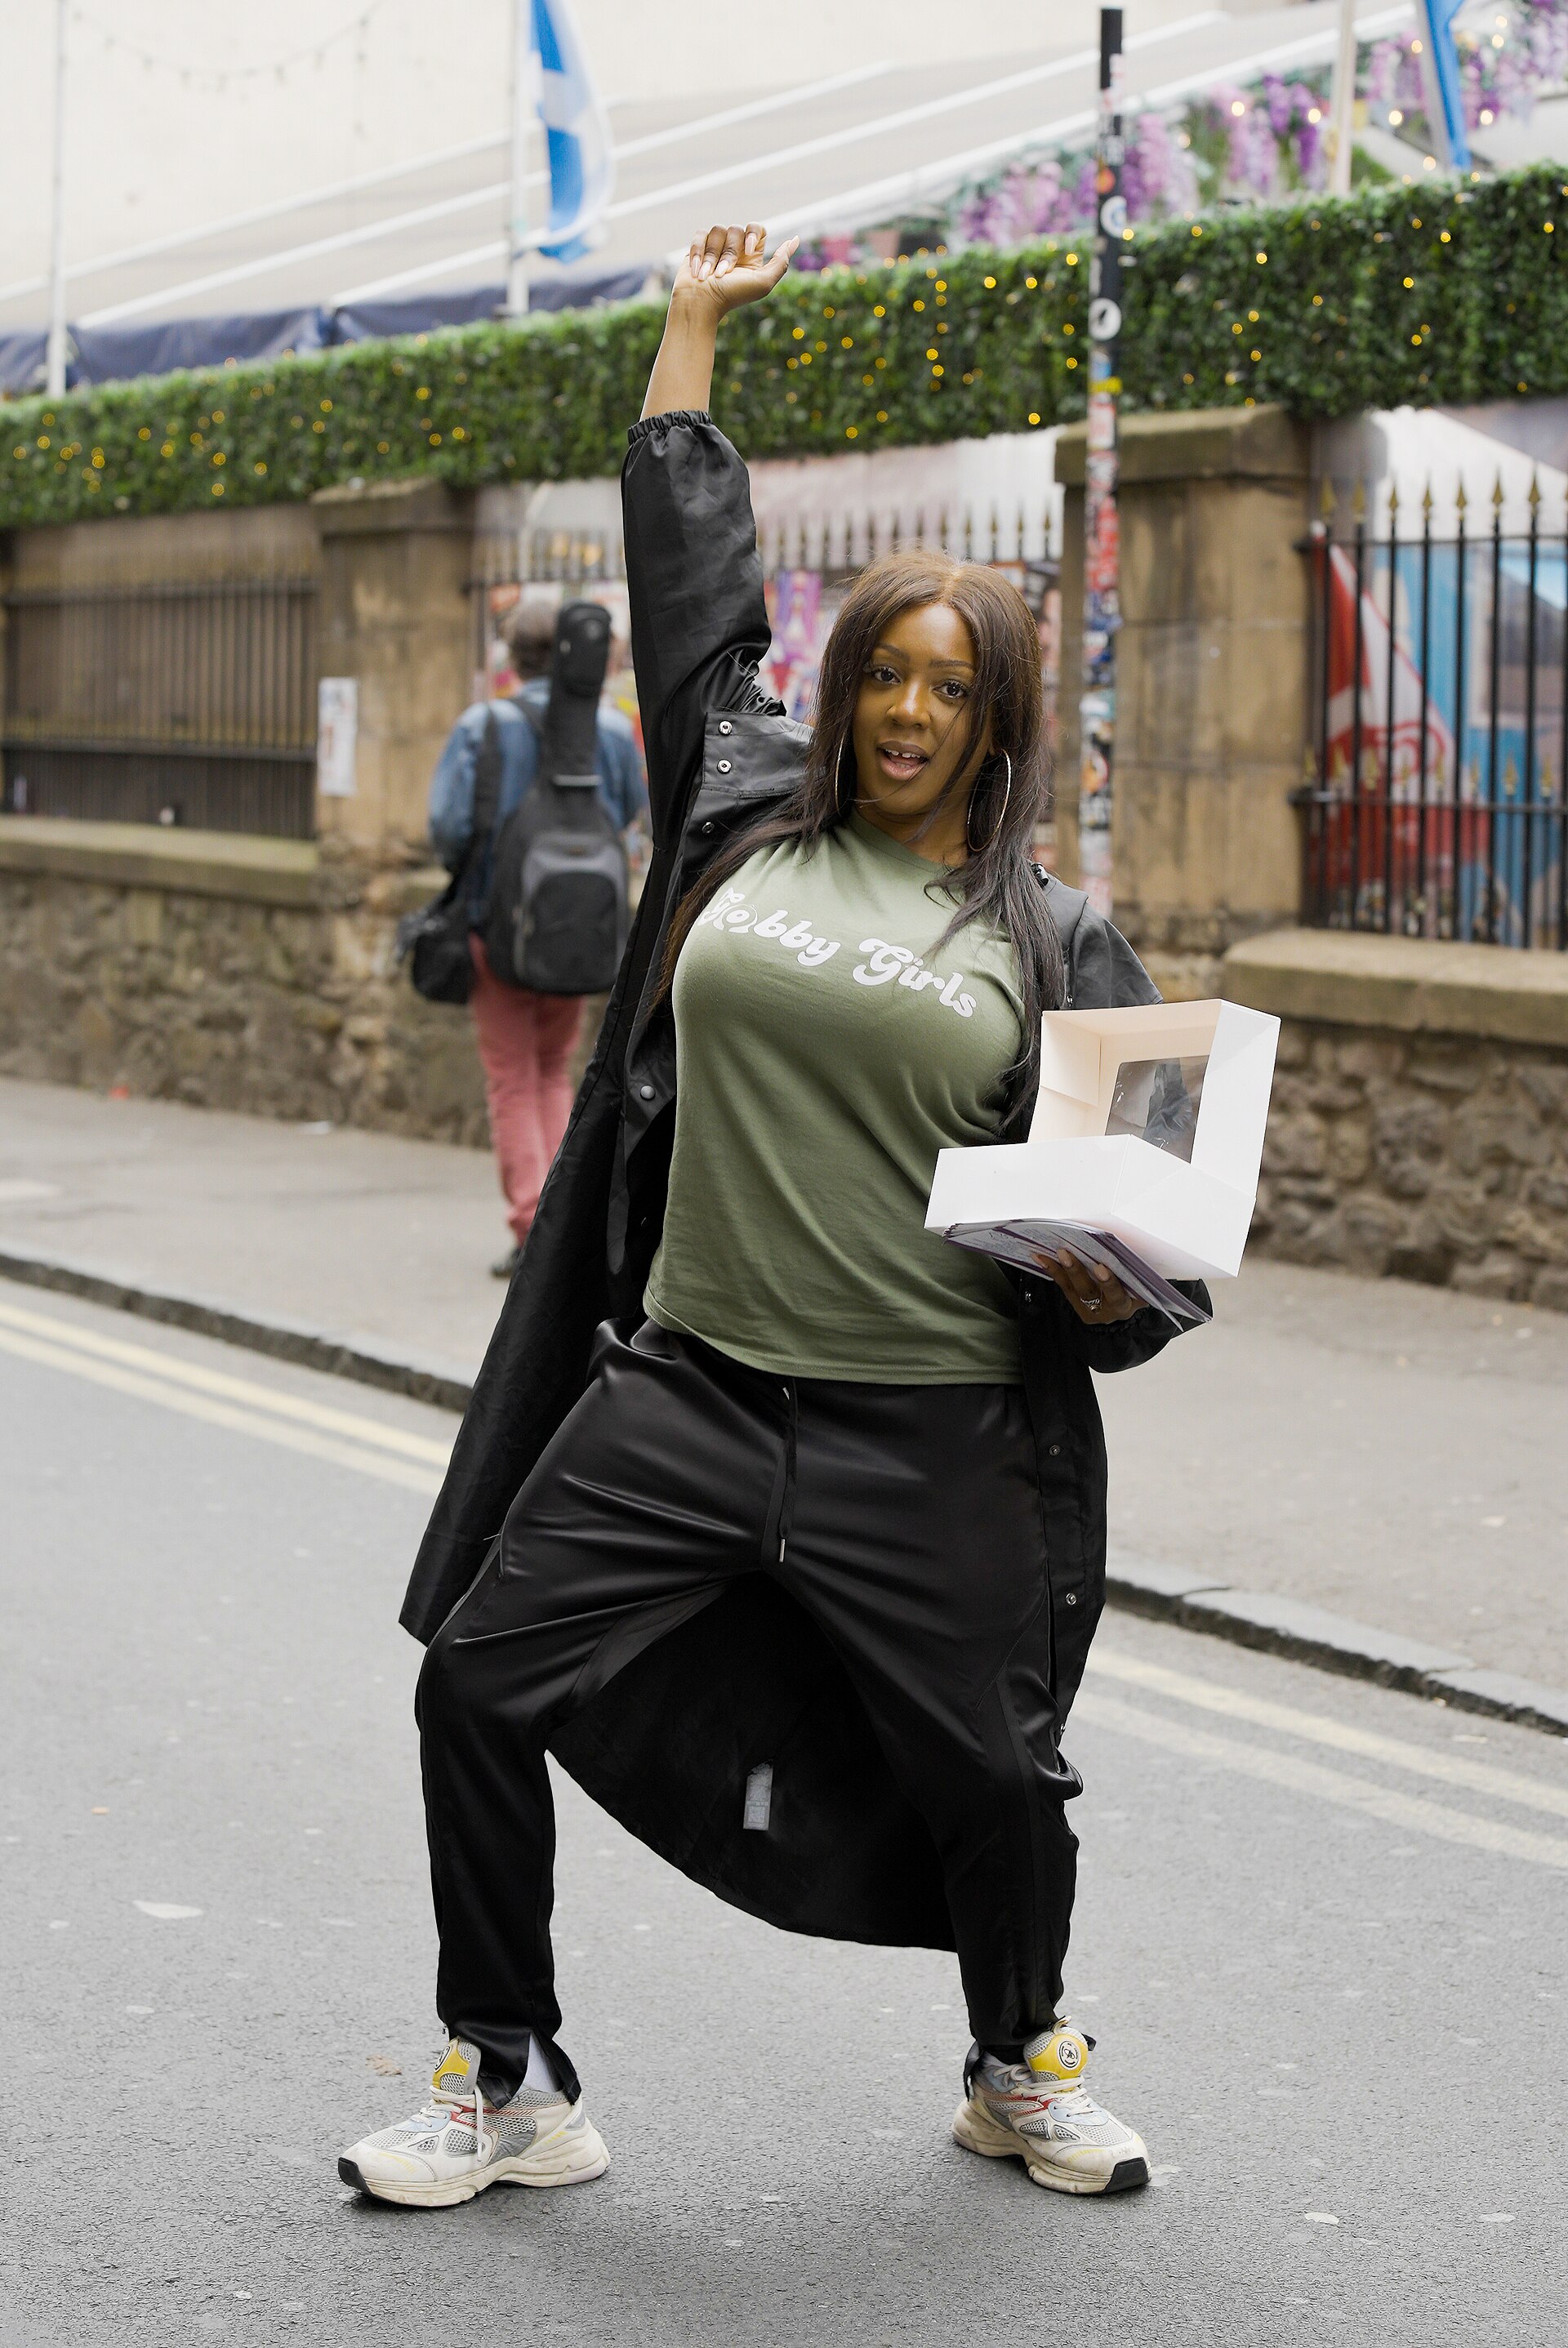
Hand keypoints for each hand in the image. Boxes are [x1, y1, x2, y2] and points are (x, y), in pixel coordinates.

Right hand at [674, 222, 797, 320]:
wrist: (699, 304)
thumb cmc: (731, 296)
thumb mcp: (763, 283)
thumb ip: (781, 262)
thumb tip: (795, 239)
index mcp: (752, 257)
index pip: (757, 228)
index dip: (752, 234)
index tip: (748, 251)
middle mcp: (735, 250)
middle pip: (736, 229)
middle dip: (729, 253)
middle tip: (723, 274)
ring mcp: (716, 248)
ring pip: (717, 230)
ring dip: (712, 255)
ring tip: (707, 275)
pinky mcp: (698, 248)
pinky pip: (700, 235)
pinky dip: (698, 252)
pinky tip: (696, 270)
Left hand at [1033, 1247, 1140, 1326]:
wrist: (1125, 1310)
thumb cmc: (1135, 1289)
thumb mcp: (1139, 1286)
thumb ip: (1134, 1273)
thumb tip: (1127, 1247)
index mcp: (1125, 1306)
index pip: (1117, 1296)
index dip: (1108, 1283)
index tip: (1101, 1268)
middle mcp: (1105, 1311)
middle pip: (1089, 1292)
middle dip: (1076, 1272)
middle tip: (1066, 1254)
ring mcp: (1089, 1310)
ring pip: (1072, 1289)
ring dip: (1059, 1269)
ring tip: (1047, 1253)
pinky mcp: (1076, 1304)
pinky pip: (1064, 1287)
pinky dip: (1053, 1270)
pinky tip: (1040, 1257)